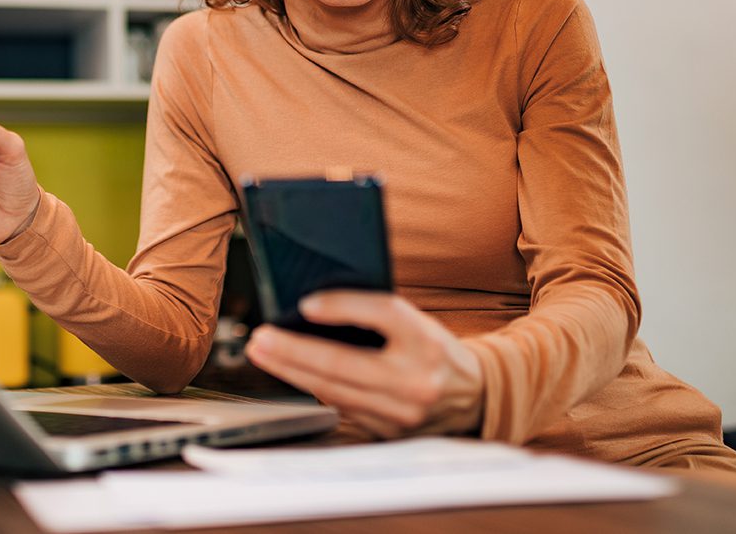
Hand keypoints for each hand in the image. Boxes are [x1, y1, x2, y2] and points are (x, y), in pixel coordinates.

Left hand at [245, 291, 483, 440]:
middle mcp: (417, 378)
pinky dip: (315, 388)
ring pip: (335, 391)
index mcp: (426, 339)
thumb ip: (372, 314)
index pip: (382, 313)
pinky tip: (293, 373)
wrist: (474, 394)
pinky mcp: (391, 432)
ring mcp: (403, 412)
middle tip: (260, 338)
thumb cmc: (432, 348)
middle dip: (293, 350)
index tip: (304, 304)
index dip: (341, 306)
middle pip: (343, 362)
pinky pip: (343, 407)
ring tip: (264, 353)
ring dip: (293, 372)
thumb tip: (312, 310)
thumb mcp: (413, 321)